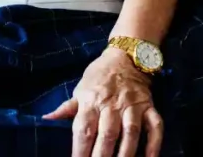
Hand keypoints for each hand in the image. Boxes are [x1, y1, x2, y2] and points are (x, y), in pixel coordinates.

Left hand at [43, 47, 162, 156]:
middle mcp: (112, 105)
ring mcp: (133, 106)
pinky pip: (155, 126)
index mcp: (91, 101)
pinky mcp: (149, 107)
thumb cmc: (99, 75)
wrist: (126, 55)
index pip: (84, 130)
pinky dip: (154, 144)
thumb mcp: (81, 88)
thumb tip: (47, 119)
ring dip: (126, 154)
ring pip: (131, 133)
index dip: (80, 151)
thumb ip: (67, 107)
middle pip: (107, 135)